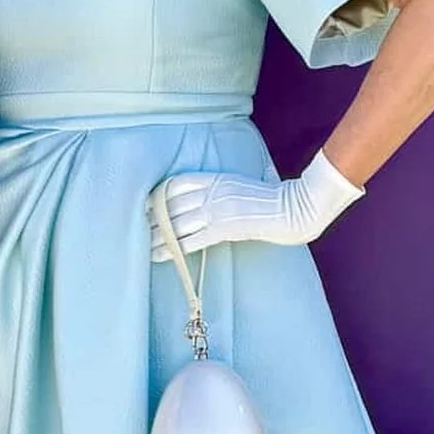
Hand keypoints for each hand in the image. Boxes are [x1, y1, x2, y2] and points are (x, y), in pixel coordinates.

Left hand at [149, 150, 362, 258]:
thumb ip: (237, 181)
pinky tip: (158, 255)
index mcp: (218, 177)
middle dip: (152, 220)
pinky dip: (171, 249)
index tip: (146, 206)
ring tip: (142, 247)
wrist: (298, 206)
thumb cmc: (280, 194)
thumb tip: (241, 180)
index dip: (158, 196)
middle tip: (136, 230)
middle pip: (172, 205)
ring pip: (176, 224)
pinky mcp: (224, 228)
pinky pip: (190, 240)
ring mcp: (217, 209)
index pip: (177, 184)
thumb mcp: (253, 179)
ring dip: (156, 237)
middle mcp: (213, 192)